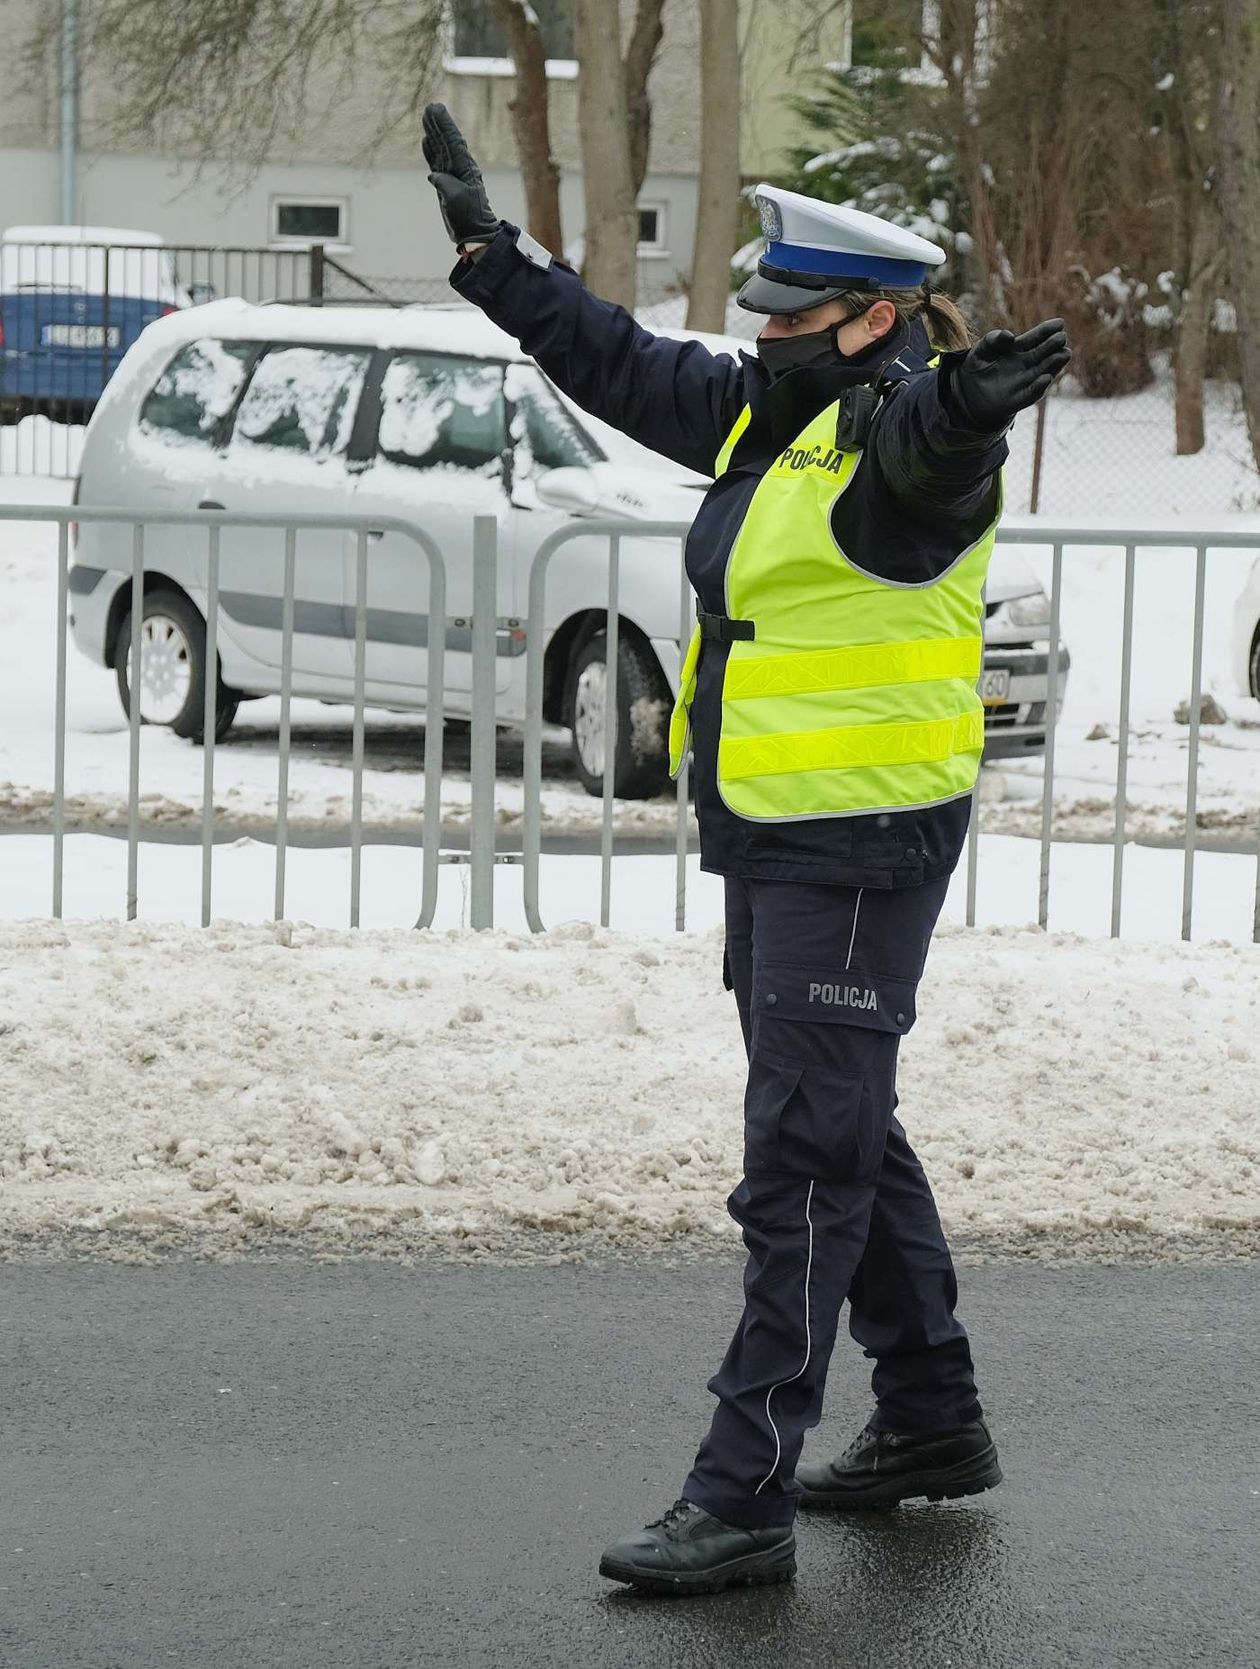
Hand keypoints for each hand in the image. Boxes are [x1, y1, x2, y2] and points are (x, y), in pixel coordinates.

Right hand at [422, 103, 500, 247]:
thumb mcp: (456, 200)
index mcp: (464, 168)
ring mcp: (452, 175)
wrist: (474, 232)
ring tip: (426, 118)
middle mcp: (458, 168)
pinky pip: (436, 162)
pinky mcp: (446, 183)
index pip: (453, 141)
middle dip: (438, 124)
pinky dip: (431, 151)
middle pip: (446, 141)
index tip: (436, 108)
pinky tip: (426, 141)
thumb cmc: (468, 216)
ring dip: (433, 134)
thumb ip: (445, 184)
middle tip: (430, 107)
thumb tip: (434, 175)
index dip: (444, 124)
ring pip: (440, 149)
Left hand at [952, 319, 1071, 429]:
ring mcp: (1024, 382)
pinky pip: (1031, 394)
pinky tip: (1046, 378)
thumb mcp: (981, 350)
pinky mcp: (1018, 400)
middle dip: (1053, 345)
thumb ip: (992, 339)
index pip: (1036, 337)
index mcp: (1019, 349)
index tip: (1060, 323)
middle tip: (1061, 338)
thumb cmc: (977, 366)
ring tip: (1064, 354)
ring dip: (1054, 364)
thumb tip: (1009, 336)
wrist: (967, 392)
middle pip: (1044, 353)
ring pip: (1043, 372)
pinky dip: (1038, 387)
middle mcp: (1026, 364)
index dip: (1047, 330)